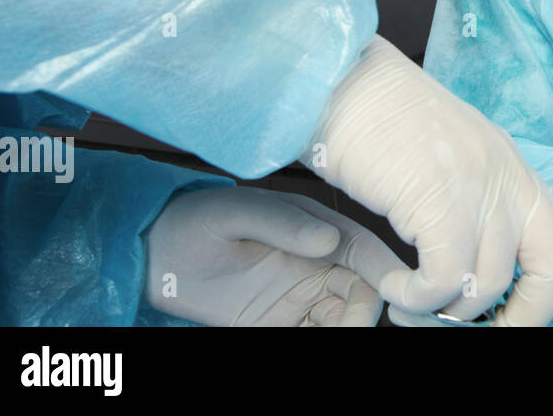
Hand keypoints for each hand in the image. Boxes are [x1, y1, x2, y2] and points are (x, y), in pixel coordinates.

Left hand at [144, 186, 402, 325]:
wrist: (155, 255)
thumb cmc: (195, 221)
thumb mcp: (238, 213)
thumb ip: (283, 224)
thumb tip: (329, 240)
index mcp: (318, 230)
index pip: (366, 253)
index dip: (387, 274)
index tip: (397, 297)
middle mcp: (319, 265)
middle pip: (362, 296)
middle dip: (362, 317)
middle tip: (347, 332)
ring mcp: (301, 299)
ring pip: (343, 322)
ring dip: (345, 330)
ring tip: (332, 335)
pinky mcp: (281, 325)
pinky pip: (315, 337)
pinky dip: (323, 341)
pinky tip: (316, 338)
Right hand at [302, 36, 552, 326]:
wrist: (341, 79)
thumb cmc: (381, 123)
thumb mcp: (449, 162)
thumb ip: (478, 204)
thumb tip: (480, 275)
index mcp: (516, 171)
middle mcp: (509, 176)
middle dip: (526, 317)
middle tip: (486, 332)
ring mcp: (478, 185)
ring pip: (491, 285)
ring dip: (447, 313)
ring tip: (410, 304)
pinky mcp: (439, 197)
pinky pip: (445, 281)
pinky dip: (417, 298)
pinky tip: (394, 288)